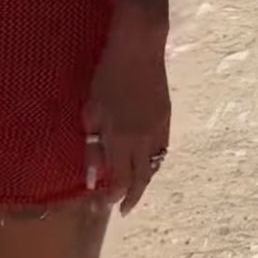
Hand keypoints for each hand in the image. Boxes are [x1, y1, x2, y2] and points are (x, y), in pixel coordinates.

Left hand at [84, 16, 170, 214]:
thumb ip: (93, 147)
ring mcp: (159, 129)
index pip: (119, 181)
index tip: (101, 206)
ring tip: (133, 189)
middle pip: (141, 179)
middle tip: (123, 208)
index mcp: (122, 140)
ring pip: (154, 166)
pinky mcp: (166, 118)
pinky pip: (162, 149)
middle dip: (132, 197)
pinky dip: (153, 161)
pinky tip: (145, 162)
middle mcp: (144, 141)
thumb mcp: (91, 112)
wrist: (140, 49)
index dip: (111, 198)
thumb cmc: (108, 77)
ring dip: (144, 180)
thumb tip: (91, 176)